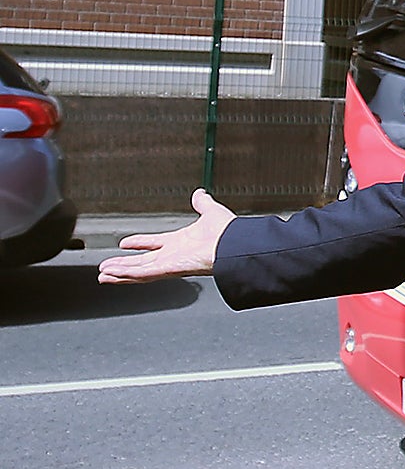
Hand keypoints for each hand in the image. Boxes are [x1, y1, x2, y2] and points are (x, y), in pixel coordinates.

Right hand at [97, 189, 233, 284]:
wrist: (237, 244)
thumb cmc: (229, 232)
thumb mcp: (211, 212)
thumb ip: (203, 203)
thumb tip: (200, 193)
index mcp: (182, 241)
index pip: (155, 243)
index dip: (140, 242)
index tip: (125, 243)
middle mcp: (174, 254)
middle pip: (143, 261)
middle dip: (124, 264)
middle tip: (106, 268)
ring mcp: (170, 264)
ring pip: (139, 271)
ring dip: (120, 272)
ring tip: (103, 275)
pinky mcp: (169, 270)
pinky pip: (143, 274)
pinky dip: (127, 274)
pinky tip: (111, 275)